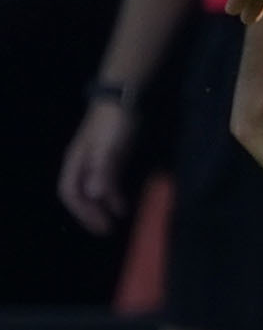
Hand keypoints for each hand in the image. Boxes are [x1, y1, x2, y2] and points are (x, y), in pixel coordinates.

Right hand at [58, 99, 134, 232]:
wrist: (123, 99)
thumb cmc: (114, 122)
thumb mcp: (109, 147)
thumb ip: (102, 170)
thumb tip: (93, 195)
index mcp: (75, 162)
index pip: (70, 193)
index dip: (83, 212)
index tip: (99, 226)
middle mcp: (81, 164)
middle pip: (80, 195)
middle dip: (91, 213)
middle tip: (106, 230)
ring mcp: (95, 161)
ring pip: (93, 190)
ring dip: (102, 206)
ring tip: (114, 221)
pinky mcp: (109, 158)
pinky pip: (106, 182)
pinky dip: (113, 195)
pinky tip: (123, 204)